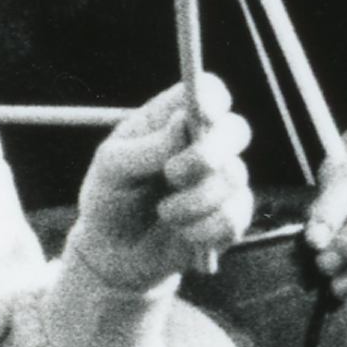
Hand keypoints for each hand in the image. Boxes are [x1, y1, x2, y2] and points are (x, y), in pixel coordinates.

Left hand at [68, 80, 251, 296]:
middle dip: (207, 153)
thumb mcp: (112, 168)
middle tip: (172, 174)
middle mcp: (204, 145)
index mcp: (173, 121)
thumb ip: (147, 146)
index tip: (201, 112)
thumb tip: (183, 124)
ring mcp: (222, 181)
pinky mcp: (231, 217)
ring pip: (234, 179)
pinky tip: (181, 234)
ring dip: (194, 200)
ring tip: (164, 213)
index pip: (208, 92)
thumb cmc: (110, 199)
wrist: (115, 254)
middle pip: (236, 130)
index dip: (212, 97)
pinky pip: (234, 218)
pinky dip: (202, 229)